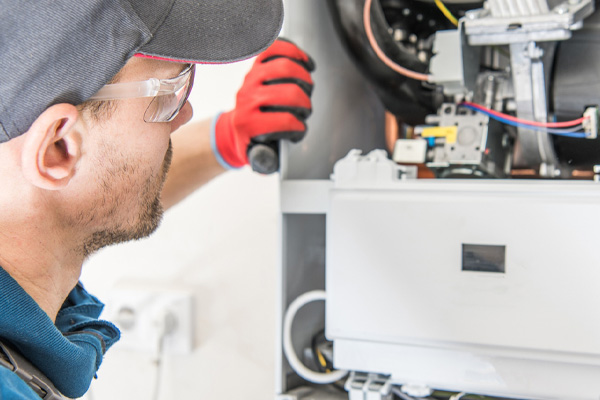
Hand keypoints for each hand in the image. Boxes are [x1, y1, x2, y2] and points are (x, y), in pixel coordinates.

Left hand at [212, 39, 314, 171]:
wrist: (235, 128)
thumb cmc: (252, 141)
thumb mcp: (257, 158)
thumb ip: (266, 160)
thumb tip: (272, 157)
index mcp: (247, 124)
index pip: (285, 121)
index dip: (299, 128)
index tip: (299, 131)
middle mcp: (247, 98)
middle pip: (290, 93)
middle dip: (305, 104)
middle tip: (304, 111)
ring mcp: (251, 79)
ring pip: (286, 68)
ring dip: (305, 80)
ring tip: (306, 90)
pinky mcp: (256, 65)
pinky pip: (276, 48)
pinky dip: (294, 53)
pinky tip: (305, 63)